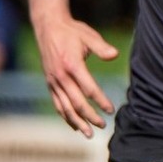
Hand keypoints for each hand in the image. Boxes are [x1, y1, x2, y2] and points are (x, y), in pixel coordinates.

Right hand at [34, 14, 118, 135]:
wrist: (48, 27)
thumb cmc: (72, 31)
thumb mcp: (88, 36)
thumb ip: (102, 47)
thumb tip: (114, 54)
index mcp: (71, 65)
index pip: (88, 88)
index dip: (101, 101)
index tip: (111, 110)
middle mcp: (60, 76)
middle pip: (76, 102)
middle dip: (90, 116)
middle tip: (103, 126)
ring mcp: (53, 81)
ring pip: (64, 107)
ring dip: (77, 121)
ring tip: (89, 134)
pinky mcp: (49, 83)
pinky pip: (57, 103)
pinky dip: (65, 116)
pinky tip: (75, 125)